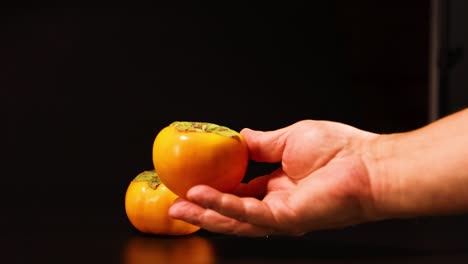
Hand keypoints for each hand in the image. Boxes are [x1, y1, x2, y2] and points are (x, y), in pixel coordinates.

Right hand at [168, 120, 378, 236]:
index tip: (193, 179)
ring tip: (178, 205)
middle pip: (232, 209)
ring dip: (205, 212)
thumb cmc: (340, 150)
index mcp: (278, 184)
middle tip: (175, 202)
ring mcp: (279, 213)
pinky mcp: (284, 218)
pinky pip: (247, 213)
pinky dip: (223, 205)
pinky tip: (201, 196)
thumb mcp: (289, 138)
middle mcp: (276, 202)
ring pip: (234, 219)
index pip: (239, 190)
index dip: (216, 187)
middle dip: (202, 207)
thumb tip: (239, 137)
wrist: (369, 164)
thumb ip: (262, 142)